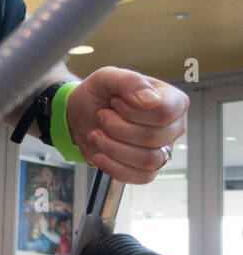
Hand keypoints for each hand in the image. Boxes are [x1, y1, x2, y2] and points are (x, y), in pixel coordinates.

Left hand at [67, 67, 188, 183]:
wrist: (80, 115)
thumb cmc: (99, 94)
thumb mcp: (107, 77)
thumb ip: (129, 81)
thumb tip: (151, 100)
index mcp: (173, 100)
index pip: (164, 113)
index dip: (132, 111)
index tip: (115, 102)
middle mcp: (174, 126)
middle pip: (153, 137)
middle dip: (117, 128)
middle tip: (101, 116)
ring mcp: (163, 149)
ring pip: (149, 160)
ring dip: (113, 148)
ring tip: (96, 134)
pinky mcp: (148, 168)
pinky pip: (142, 177)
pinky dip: (115, 168)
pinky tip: (98, 155)